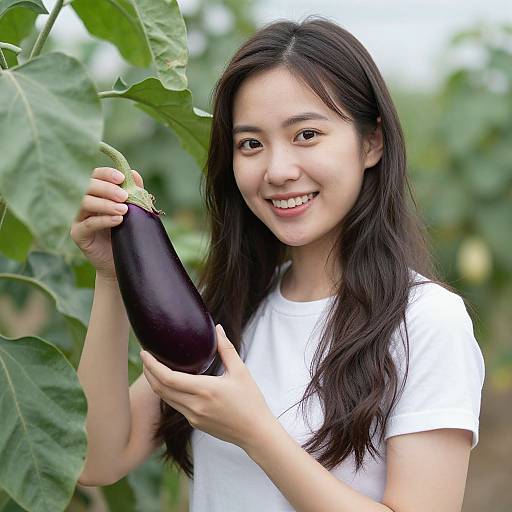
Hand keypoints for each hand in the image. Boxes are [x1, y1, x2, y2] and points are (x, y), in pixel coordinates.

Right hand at [70, 167, 143, 279]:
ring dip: (106, 204)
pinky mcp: (78, 234)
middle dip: (107, 189)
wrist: (122, 261)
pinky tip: (118, 220)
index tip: (122, 178)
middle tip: (124, 196)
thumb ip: (135, 193)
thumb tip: (135, 174)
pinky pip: (88, 224)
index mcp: (97, 193)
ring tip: (124, 210)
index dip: (107, 174)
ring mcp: (79, 218)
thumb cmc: (127, 233)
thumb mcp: (134, 211)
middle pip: (88, 187)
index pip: (96, 176)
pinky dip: (103, 220)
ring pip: (85, 203)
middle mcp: (85, 203)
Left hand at [140, 324, 276, 449]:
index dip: (152, 365)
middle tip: (145, 356)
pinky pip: (175, 405)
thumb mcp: (240, 371)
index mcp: (205, 390)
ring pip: (165, 398)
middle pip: (160, 388)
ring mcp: (193, 416)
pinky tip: (169, 382)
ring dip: (155, 383)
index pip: (168, 378)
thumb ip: (226, 348)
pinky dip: (167, 392)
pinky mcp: (195, 423)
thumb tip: (217, 328)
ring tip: (152, 367)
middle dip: (148, 372)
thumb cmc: (251, 401)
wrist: (255, 433)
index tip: (145, 352)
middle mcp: (195, 405)